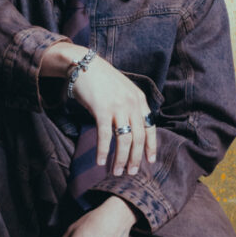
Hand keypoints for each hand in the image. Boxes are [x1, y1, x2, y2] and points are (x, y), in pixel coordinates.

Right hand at [72, 56, 156, 175]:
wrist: (84, 64)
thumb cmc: (102, 79)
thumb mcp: (123, 90)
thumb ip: (130, 107)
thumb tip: (131, 130)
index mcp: (139, 99)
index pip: (150, 127)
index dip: (151, 146)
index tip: (149, 161)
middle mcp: (132, 103)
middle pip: (139, 137)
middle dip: (135, 158)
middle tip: (131, 173)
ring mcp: (118, 106)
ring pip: (124, 140)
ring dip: (121, 159)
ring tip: (116, 172)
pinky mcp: (102, 109)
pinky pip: (105, 135)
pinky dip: (103, 151)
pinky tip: (100, 161)